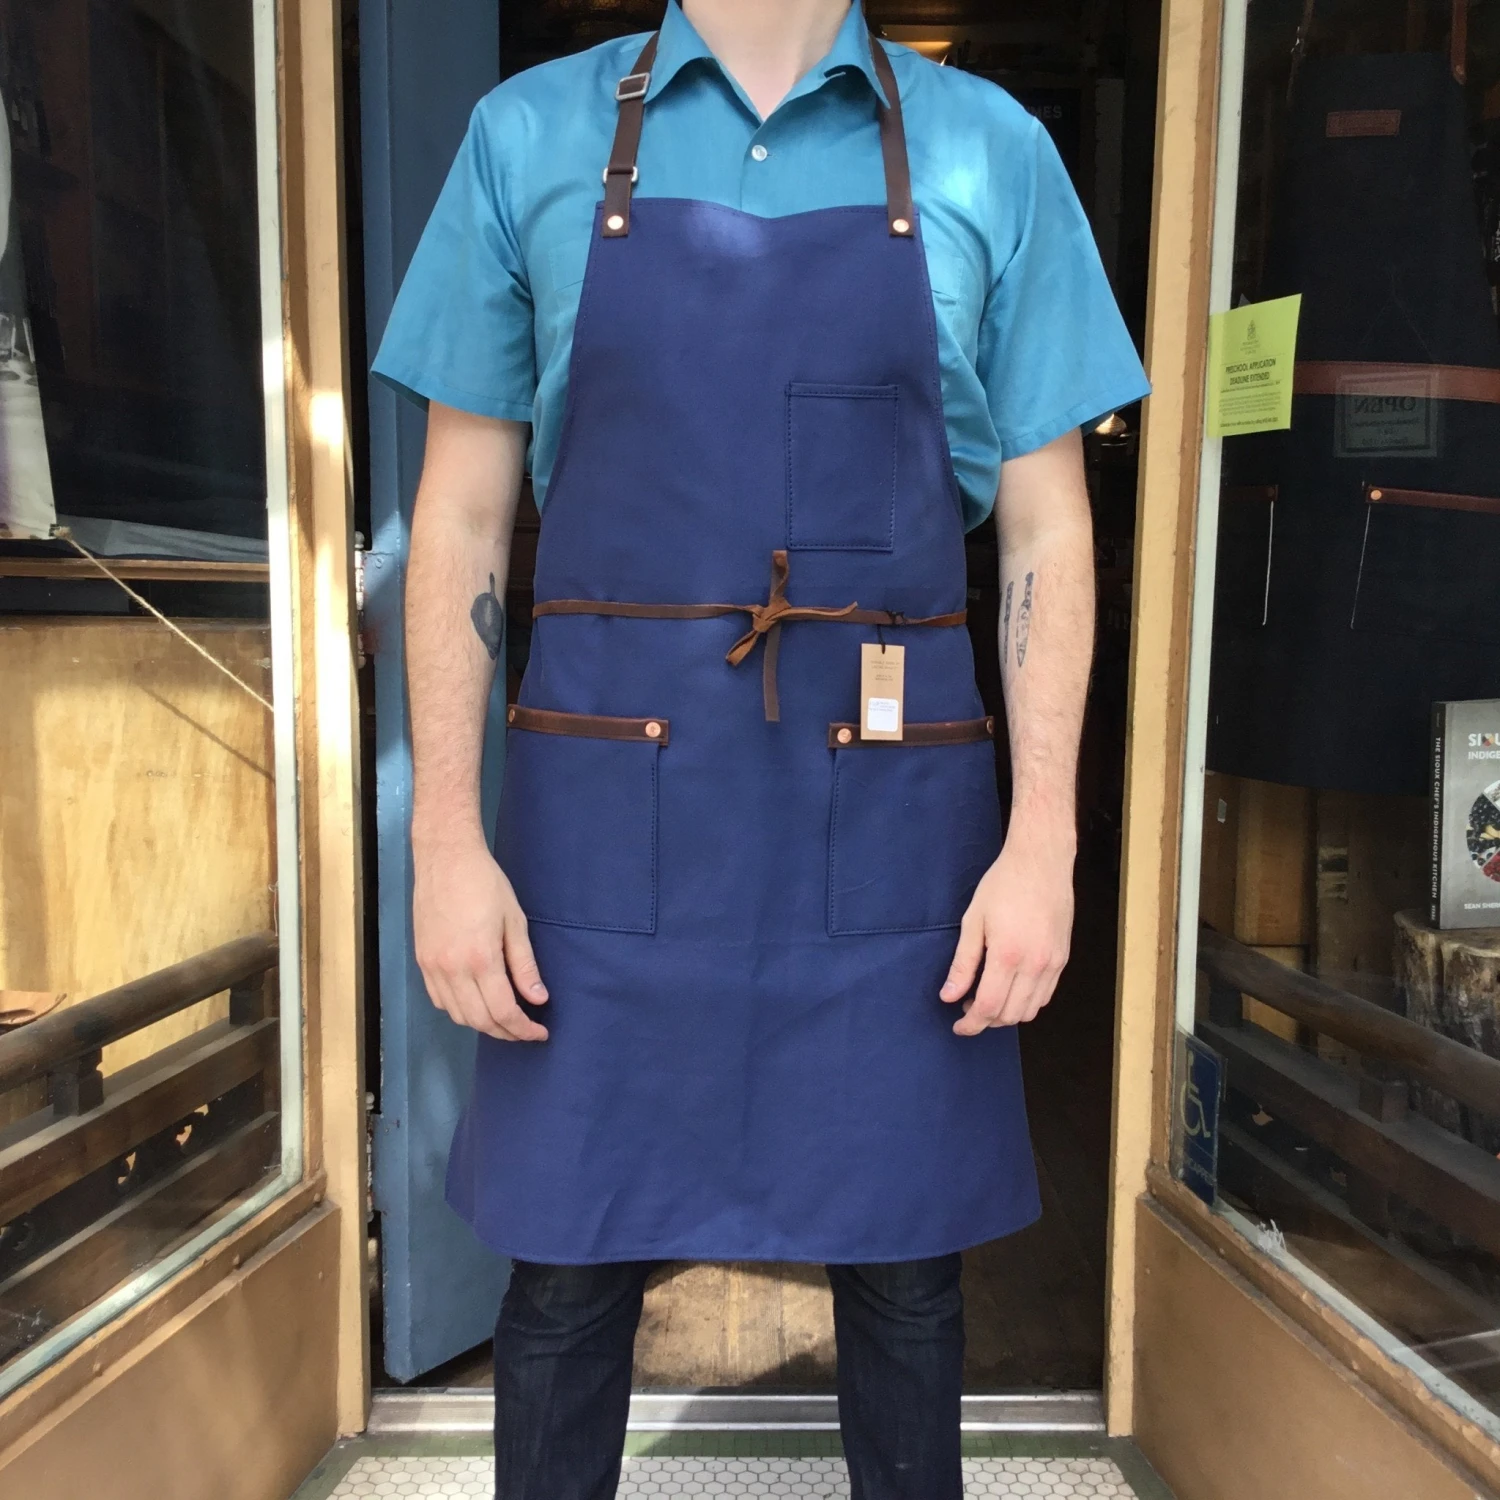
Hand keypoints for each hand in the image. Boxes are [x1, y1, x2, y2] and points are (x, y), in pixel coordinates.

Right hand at [412, 835, 548, 1041]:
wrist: (446, 858)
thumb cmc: (485, 883)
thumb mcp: (515, 921)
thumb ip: (524, 965)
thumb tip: (538, 998)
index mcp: (480, 959)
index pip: (503, 1011)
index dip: (523, 1029)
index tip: (539, 1033)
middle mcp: (451, 969)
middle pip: (479, 1020)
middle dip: (505, 1032)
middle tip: (526, 1030)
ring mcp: (432, 966)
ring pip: (456, 1015)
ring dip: (482, 1024)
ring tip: (504, 1019)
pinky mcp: (422, 960)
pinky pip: (438, 999)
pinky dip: (458, 1010)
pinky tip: (475, 1003)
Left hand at [940, 827, 1073, 1034]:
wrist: (1041, 862)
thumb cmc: (1003, 885)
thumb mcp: (973, 920)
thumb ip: (963, 963)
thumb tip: (949, 995)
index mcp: (1008, 955)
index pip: (989, 1007)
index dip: (971, 1023)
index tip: (958, 1026)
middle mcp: (1035, 965)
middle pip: (1011, 1015)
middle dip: (987, 1020)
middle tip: (967, 1008)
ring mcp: (1053, 963)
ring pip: (1031, 1010)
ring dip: (1007, 1014)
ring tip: (987, 997)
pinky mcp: (1063, 958)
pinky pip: (1045, 995)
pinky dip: (1027, 1002)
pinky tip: (1011, 988)